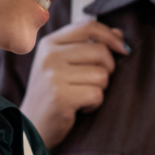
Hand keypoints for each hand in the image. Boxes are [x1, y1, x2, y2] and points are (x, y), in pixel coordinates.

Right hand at [19, 21, 127, 146]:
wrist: (32, 128)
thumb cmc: (52, 95)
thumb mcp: (64, 65)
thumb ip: (89, 46)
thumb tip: (119, 34)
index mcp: (49, 43)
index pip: (88, 27)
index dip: (111, 36)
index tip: (123, 49)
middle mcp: (49, 56)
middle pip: (100, 51)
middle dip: (107, 69)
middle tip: (93, 83)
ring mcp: (53, 76)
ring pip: (101, 74)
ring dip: (99, 89)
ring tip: (82, 96)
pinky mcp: (61, 97)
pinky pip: (97, 94)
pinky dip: (94, 104)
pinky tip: (80, 108)